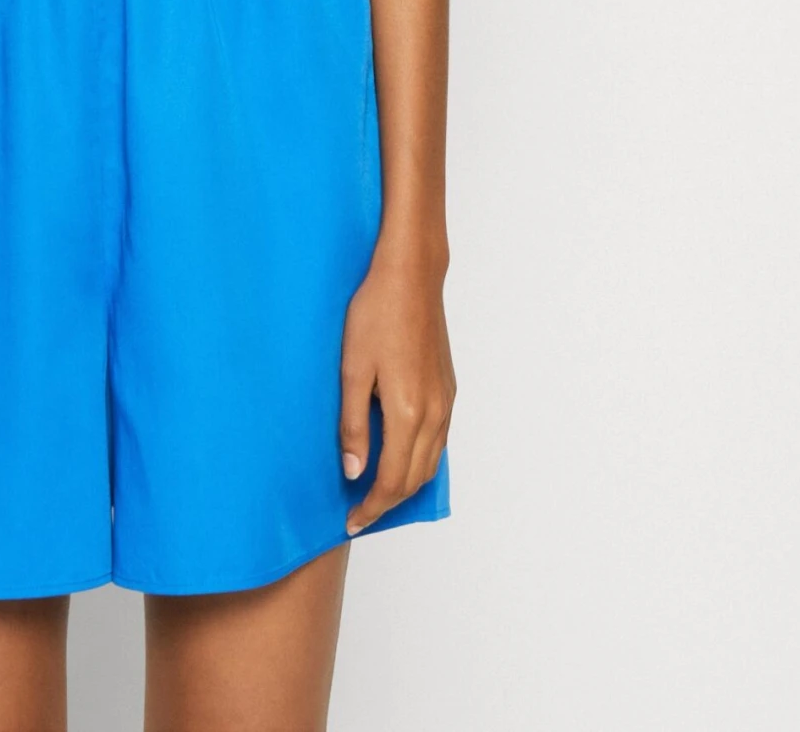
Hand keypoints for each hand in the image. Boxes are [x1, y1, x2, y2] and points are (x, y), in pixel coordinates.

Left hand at [339, 245, 454, 534]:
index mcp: (408, 412)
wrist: (410, 277)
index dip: (371, 507)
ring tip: (376, 493)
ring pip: (430, 463)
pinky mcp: (448, 389)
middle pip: (415, 479)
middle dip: (388, 503)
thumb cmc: (375, 314)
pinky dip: (420, 461)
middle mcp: (434, 413)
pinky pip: (438, 441)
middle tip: (359, 514)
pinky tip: (400, 457)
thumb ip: (353, 425)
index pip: (391, 481)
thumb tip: (353, 471)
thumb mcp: (352, 369)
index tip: (351, 522)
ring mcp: (445, 401)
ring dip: (406, 485)